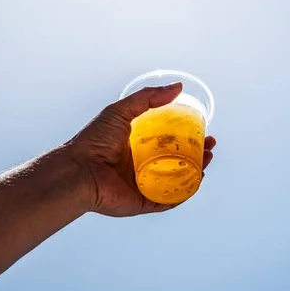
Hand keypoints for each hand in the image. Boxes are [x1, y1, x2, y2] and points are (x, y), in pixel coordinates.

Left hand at [68, 83, 215, 216]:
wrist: (79, 171)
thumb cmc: (94, 140)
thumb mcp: (121, 111)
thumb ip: (148, 98)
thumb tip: (178, 87)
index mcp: (138, 147)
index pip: (169, 141)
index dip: (189, 137)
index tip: (205, 131)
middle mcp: (142, 166)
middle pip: (177, 161)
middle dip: (198, 155)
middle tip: (211, 147)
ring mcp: (144, 186)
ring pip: (177, 181)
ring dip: (196, 173)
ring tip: (208, 160)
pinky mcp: (143, 203)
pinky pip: (169, 200)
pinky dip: (184, 193)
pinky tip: (197, 181)